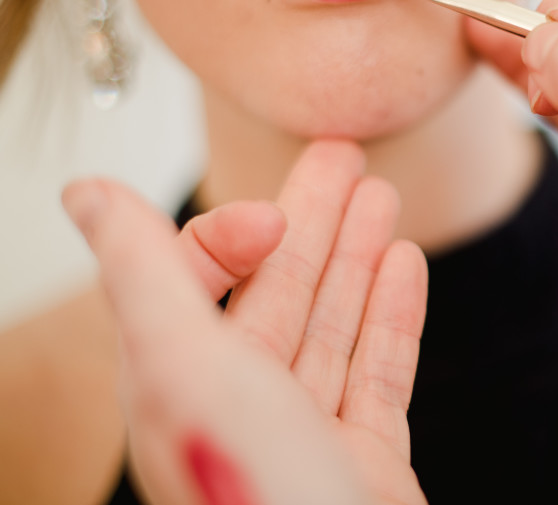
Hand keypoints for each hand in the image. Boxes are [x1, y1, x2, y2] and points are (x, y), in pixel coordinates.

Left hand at [63, 141, 427, 504]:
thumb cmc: (260, 497)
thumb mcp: (186, 368)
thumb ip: (142, 272)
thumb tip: (82, 191)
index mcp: (178, 386)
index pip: (194, 284)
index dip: (232, 235)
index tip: (279, 213)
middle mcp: (238, 409)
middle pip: (278, 292)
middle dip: (315, 221)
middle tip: (347, 154)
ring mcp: (307, 437)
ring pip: (332, 325)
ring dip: (358, 258)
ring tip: (385, 196)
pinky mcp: (365, 461)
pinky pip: (377, 373)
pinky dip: (392, 317)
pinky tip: (406, 265)